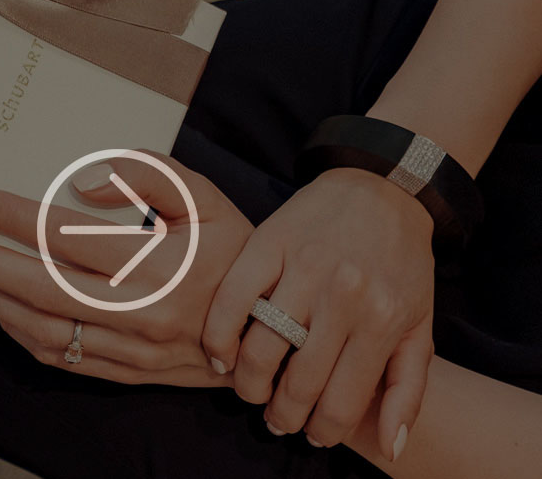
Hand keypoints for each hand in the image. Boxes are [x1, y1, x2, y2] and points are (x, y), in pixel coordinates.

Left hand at [0, 150, 252, 386]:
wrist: (269, 328)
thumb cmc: (234, 253)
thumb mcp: (206, 199)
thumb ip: (149, 176)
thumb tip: (82, 185)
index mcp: (160, 265)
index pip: (67, 236)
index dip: (11, 217)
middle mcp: (140, 313)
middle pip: (41, 288)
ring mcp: (132, 349)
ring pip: (44, 329)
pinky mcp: (128, 373)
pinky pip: (63, 359)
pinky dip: (21, 335)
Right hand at [202, 167, 434, 460]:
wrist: (382, 189)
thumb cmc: (401, 263)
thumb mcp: (420, 326)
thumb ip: (409, 389)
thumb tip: (391, 448)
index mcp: (381, 321)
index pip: (341, 404)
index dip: (321, 432)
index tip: (311, 434)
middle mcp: (341, 297)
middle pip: (296, 384)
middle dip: (282, 416)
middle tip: (277, 418)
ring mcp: (300, 269)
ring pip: (259, 350)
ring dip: (248, 385)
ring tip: (251, 390)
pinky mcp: (266, 245)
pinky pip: (229, 302)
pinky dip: (218, 338)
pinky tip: (222, 356)